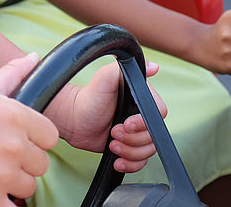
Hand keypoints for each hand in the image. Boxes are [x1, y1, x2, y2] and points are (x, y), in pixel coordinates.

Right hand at [0, 54, 57, 205]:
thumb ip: (14, 72)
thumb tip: (34, 58)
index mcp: (15, 116)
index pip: (50, 137)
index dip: (35, 139)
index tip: (18, 139)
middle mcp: (11, 145)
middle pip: (41, 165)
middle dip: (23, 162)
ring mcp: (0, 174)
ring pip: (28, 187)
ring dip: (13, 183)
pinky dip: (4, 203)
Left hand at [47, 61, 165, 172]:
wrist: (72, 118)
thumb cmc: (88, 97)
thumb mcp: (105, 78)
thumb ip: (124, 69)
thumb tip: (153, 66)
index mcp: (141, 99)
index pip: (159, 115)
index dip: (143, 123)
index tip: (126, 123)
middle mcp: (141, 116)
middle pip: (154, 137)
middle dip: (133, 140)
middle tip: (113, 132)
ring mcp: (136, 134)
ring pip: (148, 152)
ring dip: (130, 152)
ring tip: (112, 144)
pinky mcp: (128, 148)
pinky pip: (140, 162)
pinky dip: (130, 164)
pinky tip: (117, 159)